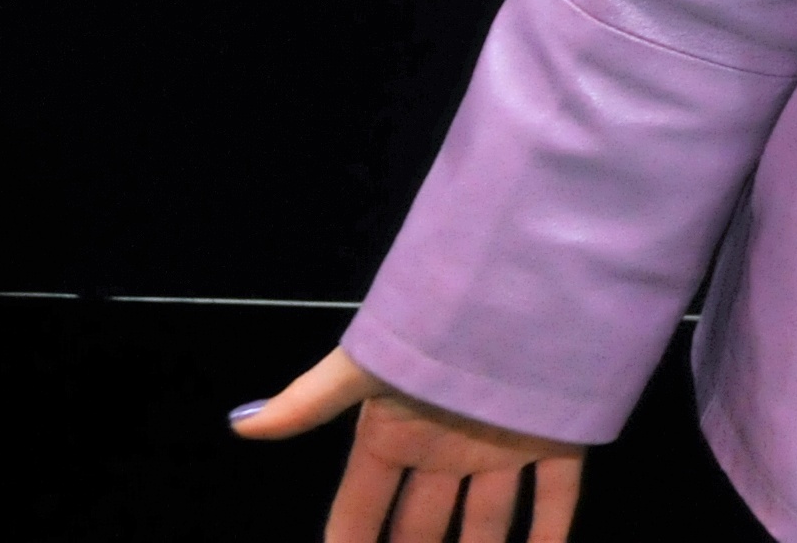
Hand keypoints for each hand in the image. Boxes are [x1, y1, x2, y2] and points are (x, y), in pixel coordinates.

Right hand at [235, 345, 586, 542]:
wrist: (533, 279)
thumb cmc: (443, 321)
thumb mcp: (371, 362)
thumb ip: (311, 399)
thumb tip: (239, 423)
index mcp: (395, 433)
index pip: (360, 508)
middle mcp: (445, 448)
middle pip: (419, 527)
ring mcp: (500, 444)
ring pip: (486, 520)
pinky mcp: (556, 434)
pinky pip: (556, 496)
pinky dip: (551, 532)